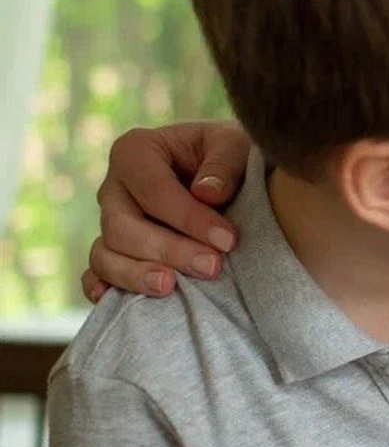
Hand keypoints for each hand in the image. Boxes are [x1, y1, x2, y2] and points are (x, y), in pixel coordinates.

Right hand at [82, 121, 250, 300]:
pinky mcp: (113, 251)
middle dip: (168, 250)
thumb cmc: (229, 156)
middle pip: (124, 226)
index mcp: (137, 151)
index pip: (154, 190)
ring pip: (105, 254)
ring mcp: (109, 221)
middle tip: (212, 267)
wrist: (227, 175)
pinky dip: (101, 287)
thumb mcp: (235, 146)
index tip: (228, 240)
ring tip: (171, 288)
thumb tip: (206, 193)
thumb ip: (225, 164)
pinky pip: (95, 272)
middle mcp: (114, 188)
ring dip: (137, 274)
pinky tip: (114, 301)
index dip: (189, 218)